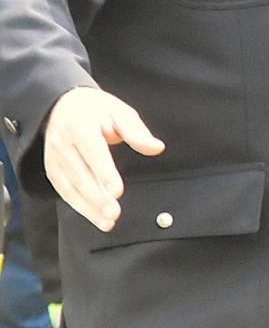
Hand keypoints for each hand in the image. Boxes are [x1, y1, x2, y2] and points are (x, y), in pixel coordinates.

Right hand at [43, 87, 164, 231]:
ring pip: (70, 187)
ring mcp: (54, 158)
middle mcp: (63, 144)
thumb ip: (137, 131)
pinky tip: (95, 217)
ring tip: (107, 221)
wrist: (62, 105)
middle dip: (97, 197)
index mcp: (80, 126)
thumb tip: (156, 147)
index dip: (104, 173)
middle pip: (81, 174)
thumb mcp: (119, 112)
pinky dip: (79, 207)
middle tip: (114, 213)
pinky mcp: (52, 169)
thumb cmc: (96, 110)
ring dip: (88, 207)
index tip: (117, 191)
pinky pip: (64, 191)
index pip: (93, 152)